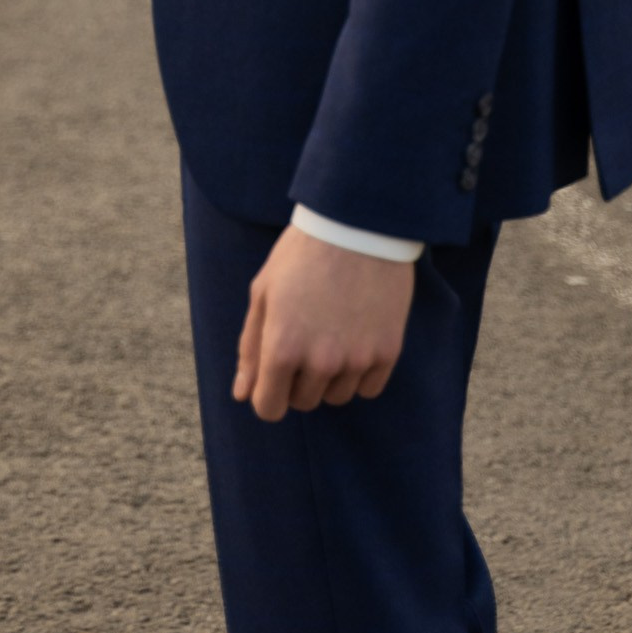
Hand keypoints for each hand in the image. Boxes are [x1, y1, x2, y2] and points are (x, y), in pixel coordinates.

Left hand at [233, 225, 415, 422]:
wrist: (357, 224)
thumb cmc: (301, 254)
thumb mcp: (263, 292)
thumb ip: (250, 347)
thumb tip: (243, 394)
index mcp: (282, 346)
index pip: (268, 408)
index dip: (266, 394)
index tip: (273, 375)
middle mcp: (320, 361)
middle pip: (303, 402)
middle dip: (297, 379)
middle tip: (304, 335)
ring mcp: (357, 359)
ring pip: (336, 396)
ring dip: (330, 375)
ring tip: (330, 330)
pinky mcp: (388, 353)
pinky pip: (368, 389)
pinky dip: (360, 372)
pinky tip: (355, 336)